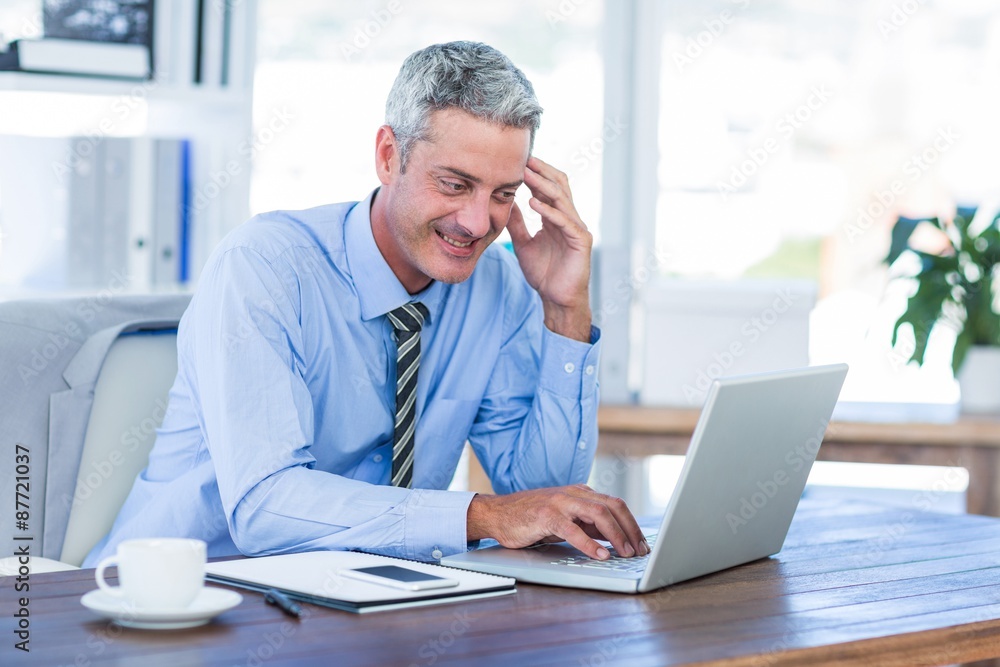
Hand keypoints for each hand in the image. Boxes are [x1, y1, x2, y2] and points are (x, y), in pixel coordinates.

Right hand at [466, 484, 649, 559]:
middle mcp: (574, 493)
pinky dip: (590, 543)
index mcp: (581, 493)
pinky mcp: (546, 516)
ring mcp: (560, 502)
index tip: (643, 543)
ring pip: (598, 514)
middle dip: (631, 530)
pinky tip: (600, 555)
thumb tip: (615, 538)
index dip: (632, 524)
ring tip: (626, 553)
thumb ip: (588, 524)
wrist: (498, 513)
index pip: (615, 504)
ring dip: (616, 535)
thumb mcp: (565, 518)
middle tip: (640, 550)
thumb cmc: (531, 518)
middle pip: (613, 507)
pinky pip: (573, 529)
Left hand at [507, 156, 592, 341]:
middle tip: (524, 158)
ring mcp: (577, 228)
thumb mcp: (523, 243)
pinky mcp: (581, 241)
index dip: (536, 174)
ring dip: (543, 186)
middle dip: (542, 171)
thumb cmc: (543, 273)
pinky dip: (549, 211)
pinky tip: (533, 203)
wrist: (556, 299)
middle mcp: (569, 219)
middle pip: (559, 186)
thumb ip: (517, 223)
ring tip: (527, 175)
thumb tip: (505, 202)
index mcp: (557, 218)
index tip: (517, 161)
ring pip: (562, 199)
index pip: (548, 188)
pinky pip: (565, 222)